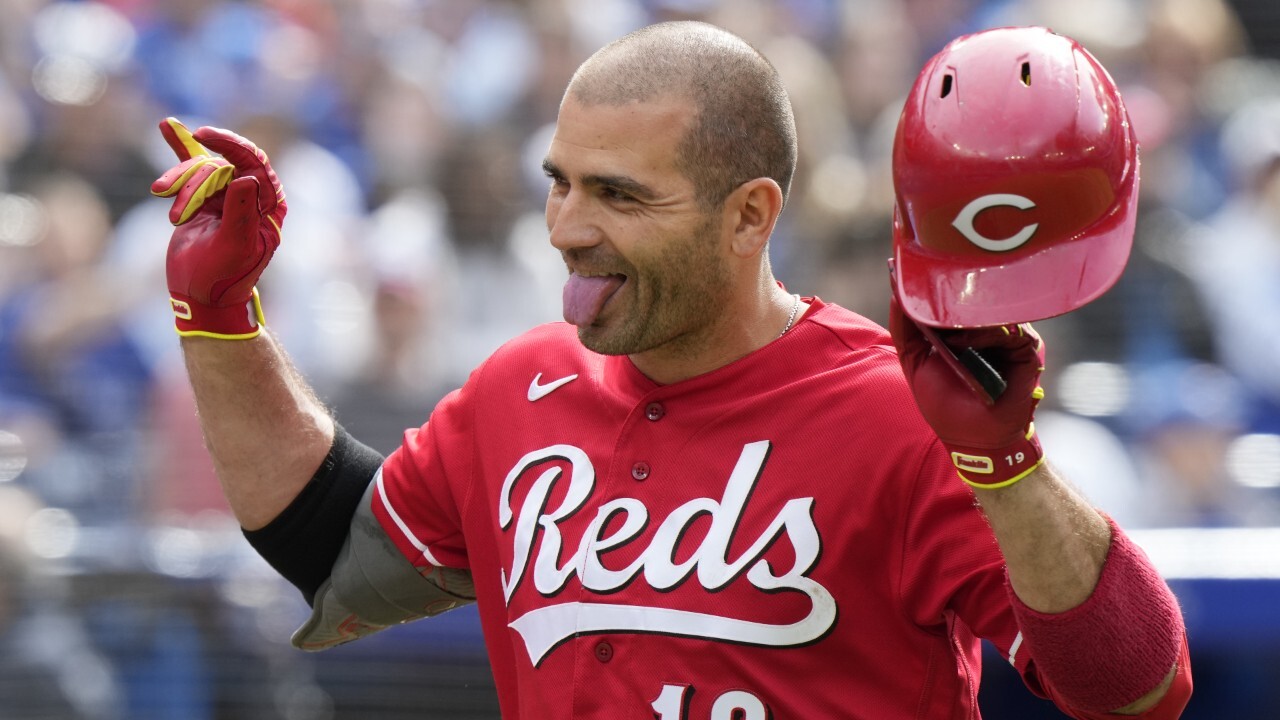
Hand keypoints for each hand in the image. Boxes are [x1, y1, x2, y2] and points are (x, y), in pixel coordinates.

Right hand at [150, 117, 286, 338]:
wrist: (200, 295)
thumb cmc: (224, 277)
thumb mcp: (235, 247)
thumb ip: (240, 213)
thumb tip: (247, 177)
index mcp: (269, 205)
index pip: (254, 163)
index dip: (231, 145)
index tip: (203, 136)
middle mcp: (251, 195)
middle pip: (221, 165)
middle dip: (193, 179)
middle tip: (168, 199)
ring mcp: (226, 194)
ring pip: (200, 169)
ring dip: (178, 181)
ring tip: (159, 194)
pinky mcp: (202, 197)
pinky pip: (193, 167)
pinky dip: (180, 147)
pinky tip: (167, 126)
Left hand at [889, 296, 1045, 488]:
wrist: (971, 438)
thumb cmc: (945, 404)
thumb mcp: (915, 361)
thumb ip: (906, 329)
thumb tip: (896, 290)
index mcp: (965, 329)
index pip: (956, 298)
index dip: (937, 288)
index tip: (915, 273)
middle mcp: (989, 330)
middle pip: (976, 298)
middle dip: (952, 296)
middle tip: (929, 293)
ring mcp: (1009, 338)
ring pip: (993, 310)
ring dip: (965, 317)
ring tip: (944, 334)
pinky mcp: (1027, 351)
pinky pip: (1011, 330)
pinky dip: (985, 334)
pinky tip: (962, 344)